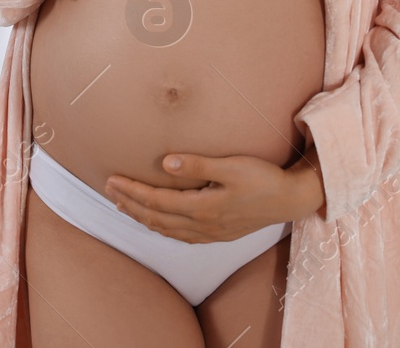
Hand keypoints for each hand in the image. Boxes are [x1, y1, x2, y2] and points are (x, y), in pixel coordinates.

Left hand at [103, 150, 325, 242]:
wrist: (290, 200)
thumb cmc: (263, 178)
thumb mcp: (231, 166)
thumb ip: (197, 165)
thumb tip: (165, 163)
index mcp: (203, 208)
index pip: (157, 201)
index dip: (132, 191)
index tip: (112, 179)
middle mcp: (203, 225)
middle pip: (156, 218)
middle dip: (130, 203)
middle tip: (109, 190)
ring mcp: (210, 233)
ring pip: (166, 230)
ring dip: (142, 217)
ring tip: (123, 205)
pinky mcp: (218, 234)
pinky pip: (180, 236)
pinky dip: (161, 228)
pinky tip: (156, 222)